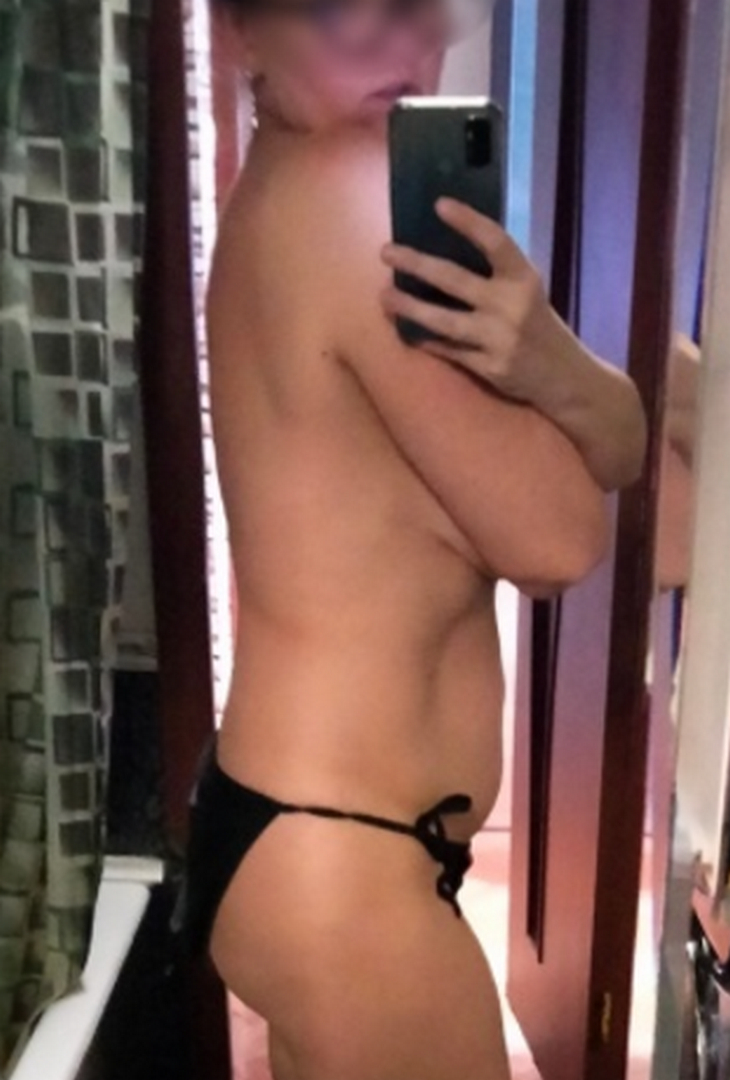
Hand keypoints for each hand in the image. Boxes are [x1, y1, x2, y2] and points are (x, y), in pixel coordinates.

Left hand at [380, 197, 561, 404]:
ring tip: (384, 297)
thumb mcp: (528, 292)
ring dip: (410, 308)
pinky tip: (408, 333)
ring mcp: (499, 339)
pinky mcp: (490, 368)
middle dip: (417, 264)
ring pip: (444, 321)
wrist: (565, 376)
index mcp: (524, 279)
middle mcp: (511, 306)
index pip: (495, 242)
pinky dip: (429, 341)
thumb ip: (497, 274)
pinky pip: (450, 351)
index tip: (440, 205)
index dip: (469, 222)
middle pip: (455, 280)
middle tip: (385, 252)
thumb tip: (444, 252)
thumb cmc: (539, 325)